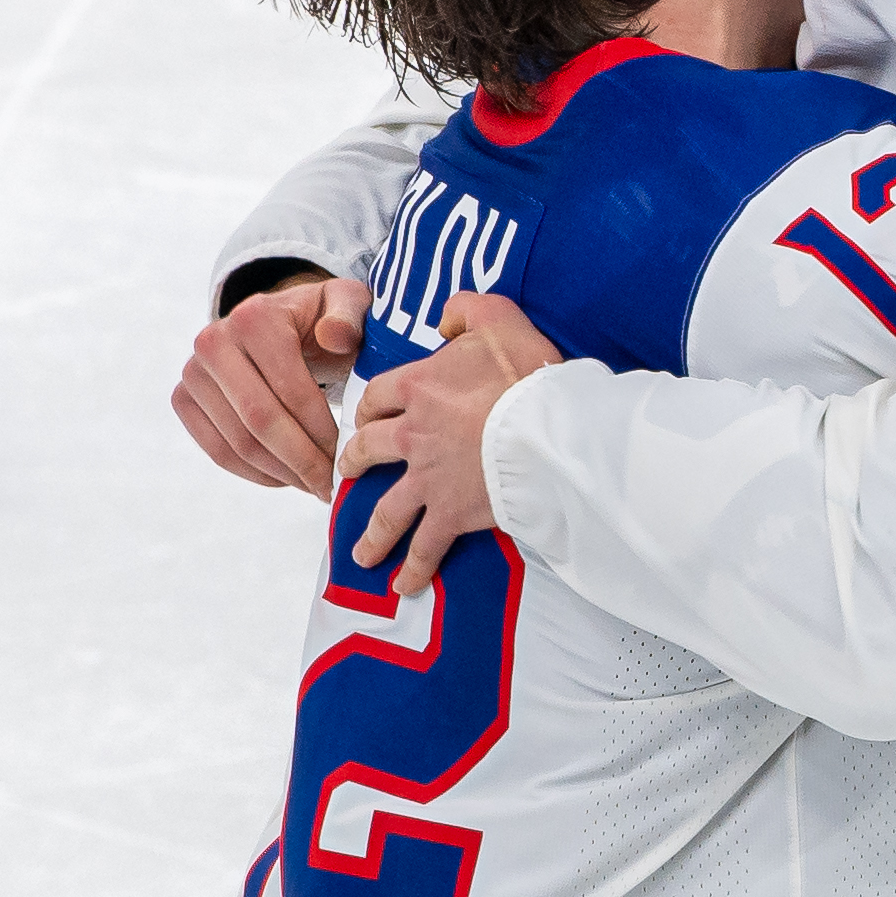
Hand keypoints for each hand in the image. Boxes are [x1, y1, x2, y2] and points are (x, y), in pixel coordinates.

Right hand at [172, 272, 370, 496]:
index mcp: (256, 316)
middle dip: (301, 461)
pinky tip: (285, 477)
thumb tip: (334, 336)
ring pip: (238, 442)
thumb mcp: (348, 304)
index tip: (347, 456)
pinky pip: (217, 450)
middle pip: (260, 420)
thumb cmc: (322, 319)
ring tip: (313, 484)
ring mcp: (193, 371)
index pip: (292, 390)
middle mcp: (214, 340)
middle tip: (330, 485)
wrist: (280, 323)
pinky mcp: (183, 398)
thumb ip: (351, 314)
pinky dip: (255, 473)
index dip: (321, 431)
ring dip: (280, 473)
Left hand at [339, 293, 564, 594]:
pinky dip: (413, 569)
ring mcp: (428, 478)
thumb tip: (445, 319)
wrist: (547, 428)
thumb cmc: (527, 373)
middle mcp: (412, 434)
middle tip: (348, 472)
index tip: (367, 416)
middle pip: (367, 450)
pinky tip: (403, 586)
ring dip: (370, 532)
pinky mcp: (450, 513)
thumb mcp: (497, 318)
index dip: (368, 407)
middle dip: (354, 462)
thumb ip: (464, 310)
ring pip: (385, 508)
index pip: (376, 396)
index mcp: (417, 387)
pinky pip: (424, 546)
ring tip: (361, 553)